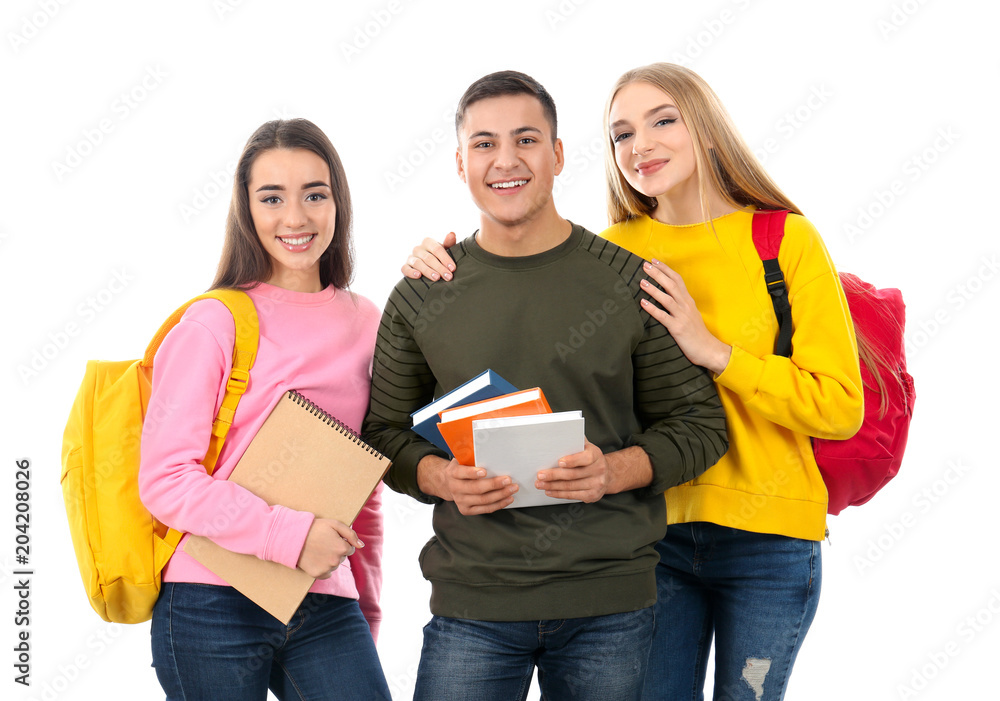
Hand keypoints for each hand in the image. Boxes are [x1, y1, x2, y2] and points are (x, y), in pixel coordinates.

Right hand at [296, 518, 362, 579]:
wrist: (294, 537)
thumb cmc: (315, 528)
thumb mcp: (335, 524)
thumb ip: (351, 534)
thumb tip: (361, 545)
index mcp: (342, 548)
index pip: (350, 549)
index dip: (341, 543)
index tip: (331, 539)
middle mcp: (336, 560)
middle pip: (342, 557)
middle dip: (336, 551)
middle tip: (324, 543)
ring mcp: (327, 568)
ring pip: (334, 565)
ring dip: (330, 559)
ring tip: (319, 550)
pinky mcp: (318, 574)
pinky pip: (327, 573)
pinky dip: (323, 568)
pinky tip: (316, 559)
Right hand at [401, 233, 456, 280]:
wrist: (427, 266)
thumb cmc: (438, 257)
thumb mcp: (445, 250)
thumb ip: (449, 243)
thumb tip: (452, 234)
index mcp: (428, 242)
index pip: (437, 249)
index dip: (445, 259)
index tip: (452, 268)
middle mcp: (418, 248)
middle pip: (429, 258)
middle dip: (439, 268)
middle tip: (448, 277)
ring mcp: (410, 257)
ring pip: (418, 263)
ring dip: (428, 271)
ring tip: (436, 278)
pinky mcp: (405, 266)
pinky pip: (405, 269)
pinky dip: (411, 272)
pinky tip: (418, 276)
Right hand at [417, 455, 517, 514]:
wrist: (447, 483)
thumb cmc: (461, 468)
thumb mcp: (461, 459)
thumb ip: (471, 455)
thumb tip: (488, 444)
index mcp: (453, 473)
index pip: (461, 473)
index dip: (472, 473)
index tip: (484, 471)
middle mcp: (455, 488)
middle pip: (476, 488)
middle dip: (494, 484)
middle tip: (508, 479)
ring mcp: (460, 501)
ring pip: (483, 500)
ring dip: (500, 495)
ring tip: (512, 489)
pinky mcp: (466, 510)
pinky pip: (485, 509)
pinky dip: (498, 504)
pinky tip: (507, 498)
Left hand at [535, 440, 609, 502]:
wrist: (607, 474)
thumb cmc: (589, 458)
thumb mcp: (585, 447)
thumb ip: (574, 442)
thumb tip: (556, 436)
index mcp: (596, 455)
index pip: (585, 458)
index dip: (572, 460)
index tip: (559, 462)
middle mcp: (599, 469)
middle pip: (573, 474)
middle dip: (554, 475)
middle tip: (540, 475)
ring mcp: (597, 484)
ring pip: (570, 486)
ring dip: (552, 486)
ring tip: (540, 484)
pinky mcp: (592, 495)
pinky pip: (572, 495)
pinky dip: (559, 493)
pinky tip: (549, 491)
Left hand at [640, 259, 731, 373]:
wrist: (708, 349)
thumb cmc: (697, 333)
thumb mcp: (690, 314)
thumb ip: (680, 304)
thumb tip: (666, 295)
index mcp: (688, 301)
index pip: (677, 280)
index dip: (666, 269)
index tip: (654, 261)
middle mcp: (686, 306)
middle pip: (671, 285)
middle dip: (658, 274)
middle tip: (645, 265)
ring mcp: (682, 317)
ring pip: (667, 298)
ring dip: (653, 289)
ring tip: (641, 281)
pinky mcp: (677, 328)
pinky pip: (663, 316)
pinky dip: (652, 309)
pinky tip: (643, 303)